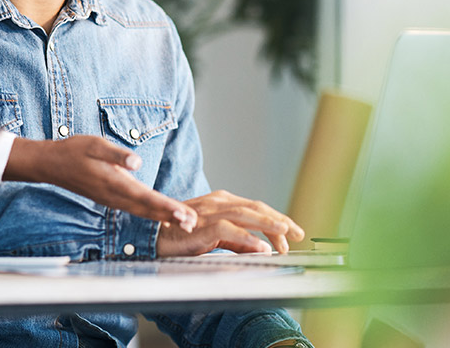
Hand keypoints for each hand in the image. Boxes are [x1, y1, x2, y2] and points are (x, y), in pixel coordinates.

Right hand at [3, 136, 197, 230]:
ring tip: (183, 222)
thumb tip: (137, 163)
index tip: (183, 214)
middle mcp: (114, 195)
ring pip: (141, 211)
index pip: (145, 197)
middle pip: (147, 209)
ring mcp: (111, 199)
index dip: (166, 206)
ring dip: (163, 217)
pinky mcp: (110, 198)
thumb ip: (116, 154)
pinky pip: (134, 209)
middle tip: (192, 223)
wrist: (51, 164)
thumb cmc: (73, 150)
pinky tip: (160, 215)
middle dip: (170, 216)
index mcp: (113, 182)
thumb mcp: (94, 144)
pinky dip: (150, 214)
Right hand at [156, 189, 304, 255]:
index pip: (255, 207)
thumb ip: (236, 240)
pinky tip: (262, 248)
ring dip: (269, 224)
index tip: (291, 232)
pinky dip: (248, 239)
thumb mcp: (213, 236)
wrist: (152, 236)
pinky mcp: (202, 226)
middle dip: (279, 220)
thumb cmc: (180, 234)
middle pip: (256, 208)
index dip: (276, 219)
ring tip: (287, 234)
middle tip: (298, 233)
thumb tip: (261, 247)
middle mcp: (218, 202)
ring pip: (246, 214)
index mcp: (221, 202)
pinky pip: (230, 231)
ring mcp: (210, 212)